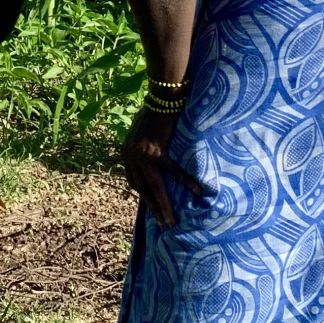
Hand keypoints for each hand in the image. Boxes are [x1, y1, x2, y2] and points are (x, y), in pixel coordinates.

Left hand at [120, 106, 203, 229]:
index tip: (151, 206)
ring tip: (171, 221)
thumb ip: (142, 146)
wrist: (161, 97)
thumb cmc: (153, 111)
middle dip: (152, 208)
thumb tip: (151, 155)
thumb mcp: (141, 131)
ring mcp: (143, 156)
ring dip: (164, 206)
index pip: (133, 181)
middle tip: (161, 225)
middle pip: (142, 189)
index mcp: (126, 153)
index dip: (143, 195)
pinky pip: (174, 171)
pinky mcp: (158, 151)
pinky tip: (197, 192)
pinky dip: (186, 182)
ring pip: (155, 187)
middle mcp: (131, 157)